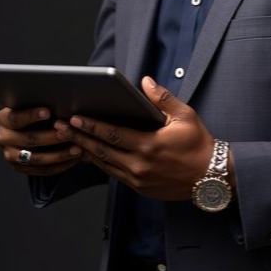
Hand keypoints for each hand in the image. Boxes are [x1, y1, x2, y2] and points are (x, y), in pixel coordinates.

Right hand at [0, 106, 82, 175]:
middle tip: (69, 132)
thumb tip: (61, 104)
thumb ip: (42, 107)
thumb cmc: (36, 113)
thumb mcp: (33, 105)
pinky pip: (42, 170)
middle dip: (52, 137)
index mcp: (3, 119)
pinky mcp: (21, 168)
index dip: (31, 116)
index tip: (48, 112)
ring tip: (77, 149)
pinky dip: (60, 165)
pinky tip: (73, 159)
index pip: (15, 118)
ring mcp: (11, 155)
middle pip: (28, 139)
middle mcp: (4, 138)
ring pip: (36, 158)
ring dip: (59, 155)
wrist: (29, 128)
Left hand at [53, 76, 225, 199]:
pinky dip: (100, 164)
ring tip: (68, 140)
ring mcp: (138, 179)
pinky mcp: (140, 188)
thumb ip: (163, 99)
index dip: (92, 126)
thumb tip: (145, 81)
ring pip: (104, 165)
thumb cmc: (200, 144)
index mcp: (150, 146)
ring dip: (85, 151)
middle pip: (101, 151)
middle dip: (78, 138)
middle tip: (59, 129)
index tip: (75, 118)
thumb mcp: (186, 117)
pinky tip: (90, 154)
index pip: (113, 134)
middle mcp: (140, 165)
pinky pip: (114, 175)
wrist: (212, 178)